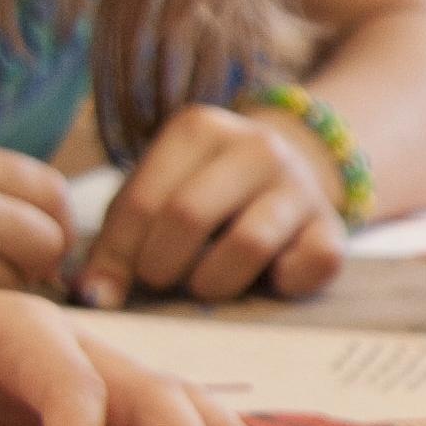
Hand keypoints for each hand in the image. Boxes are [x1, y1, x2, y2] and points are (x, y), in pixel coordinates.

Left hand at [79, 105, 343, 307]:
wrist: (283, 177)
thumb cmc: (199, 194)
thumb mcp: (153, 198)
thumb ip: (118, 241)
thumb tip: (92, 296)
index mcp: (199, 129)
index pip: (142, 201)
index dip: (116, 256)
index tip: (105, 289)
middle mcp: (256, 146)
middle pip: (189, 216)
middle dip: (161, 267)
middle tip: (159, 280)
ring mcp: (300, 185)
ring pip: (249, 243)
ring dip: (214, 282)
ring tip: (204, 284)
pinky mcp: (333, 226)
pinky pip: (311, 265)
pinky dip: (283, 283)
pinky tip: (266, 278)